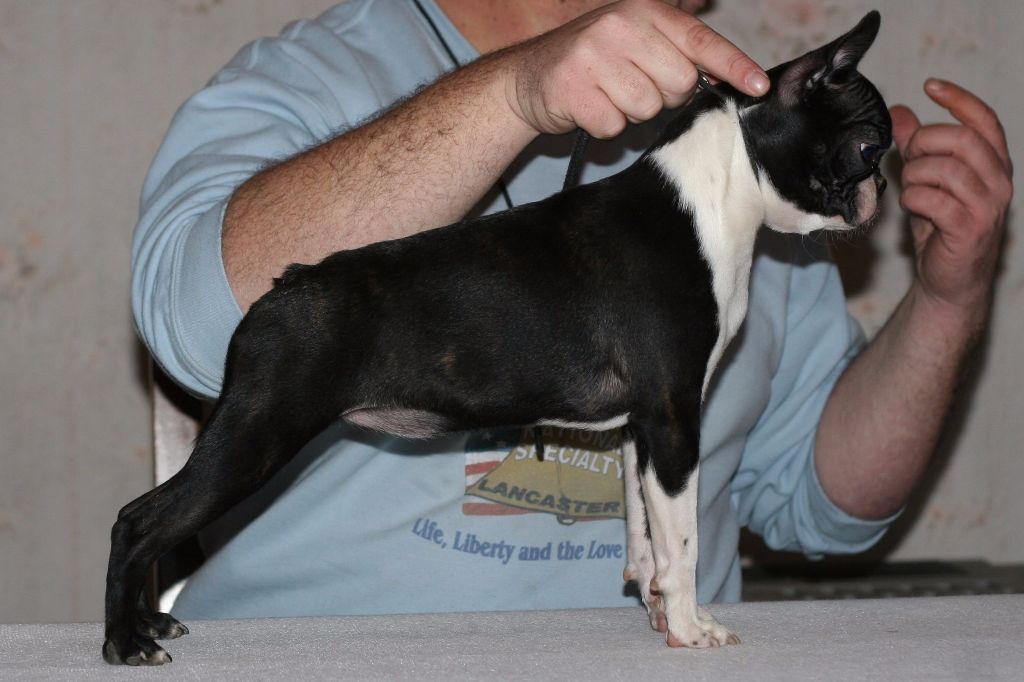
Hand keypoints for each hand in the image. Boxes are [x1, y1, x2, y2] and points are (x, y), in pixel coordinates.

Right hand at [500, 0, 768, 138]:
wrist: (526, 78)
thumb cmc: (592, 62)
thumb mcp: (634, 40)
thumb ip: (676, 51)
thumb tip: (725, 78)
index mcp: (643, 10)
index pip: (700, 40)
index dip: (733, 66)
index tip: (759, 87)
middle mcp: (620, 26)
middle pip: (679, 83)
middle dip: (664, 96)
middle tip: (634, 86)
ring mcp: (594, 56)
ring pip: (647, 108)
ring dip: (631, 113)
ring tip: (608, 95)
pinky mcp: (573, 88)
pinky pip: (615, 126)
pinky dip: (605, 126)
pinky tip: (589, 108)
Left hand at [891, 80, 1013, 314]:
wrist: (948, 279)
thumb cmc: (940, 227)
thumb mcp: (927, 180)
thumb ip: (916, 147)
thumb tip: (899, 113)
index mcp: (993, 163)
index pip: (984, 120)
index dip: (958, 99)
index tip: (930, 86)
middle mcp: (999, 181)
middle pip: (961, 138)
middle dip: (923, 143)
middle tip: (908, 160)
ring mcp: (988, 205)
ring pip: (944, 168)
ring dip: (914, 175)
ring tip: (910, 189)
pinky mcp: (970, 228)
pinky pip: (932, 199)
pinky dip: (912, 199)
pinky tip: (913, 207)